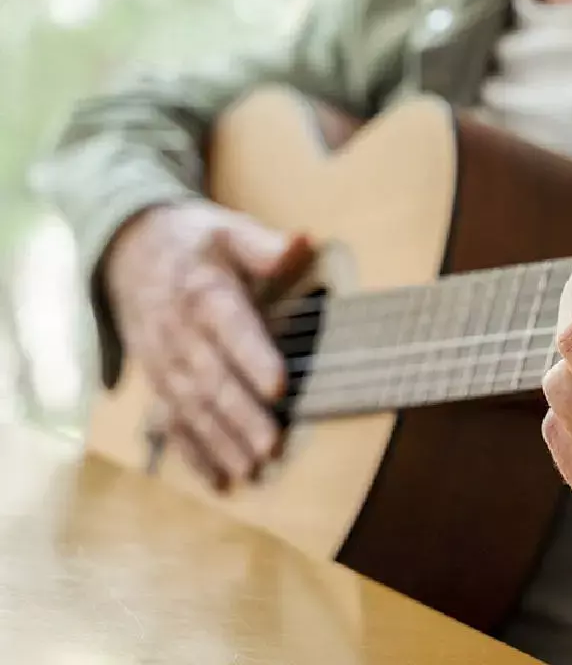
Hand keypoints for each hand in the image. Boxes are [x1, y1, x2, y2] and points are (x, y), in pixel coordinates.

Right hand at [105, 201, 301, 490]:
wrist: (129, 249)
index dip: (253, 357)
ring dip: (221, 443)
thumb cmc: (197, 243)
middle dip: (241, 416)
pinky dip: (194, 455)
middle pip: (212, 379)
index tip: (279, 386)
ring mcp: (164, 362)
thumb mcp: (228, 229)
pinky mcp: (159, 382)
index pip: (230, 327)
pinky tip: (220, 483)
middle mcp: (179, 333)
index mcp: (203, 291)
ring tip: (253, 470)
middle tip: (273, 447)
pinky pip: (172, 423)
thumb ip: (265, 245)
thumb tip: (302, 243)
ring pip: (192, 409)